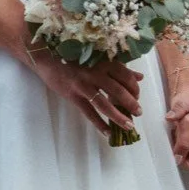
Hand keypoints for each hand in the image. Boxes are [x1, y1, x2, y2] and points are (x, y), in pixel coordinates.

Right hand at [28, 48, 142, 136]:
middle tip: (138, 112)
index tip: (138, 96)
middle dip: (131, 104)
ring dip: (118, 116)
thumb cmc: (75, 56)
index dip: (135, 88)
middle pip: (118, 91)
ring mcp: (83, 85)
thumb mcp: (99, 58)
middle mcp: (95, 72)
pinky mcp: (73, 95)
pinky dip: (99, 123)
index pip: (126, 76)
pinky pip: (89, 112)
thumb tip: (140, 77)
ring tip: (128, 125)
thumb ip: (119, 67)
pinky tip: (108, 132)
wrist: (48, 57)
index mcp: (104, 61)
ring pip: (105, 104)